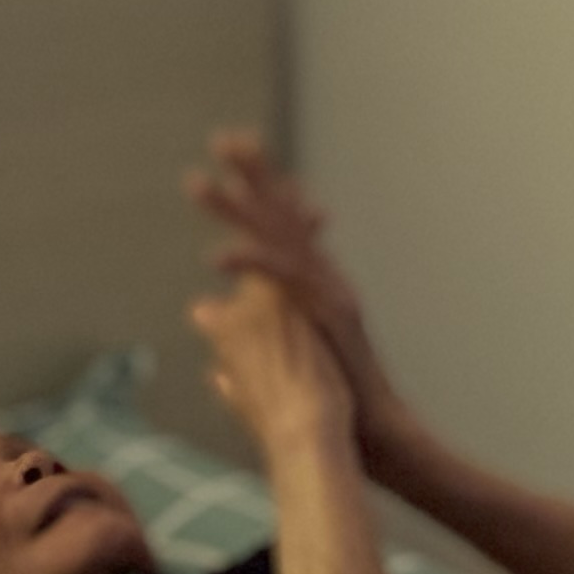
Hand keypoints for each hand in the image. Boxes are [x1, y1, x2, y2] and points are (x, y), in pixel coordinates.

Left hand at [186, 131, 414, 461]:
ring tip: (198, 185)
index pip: (283, 223)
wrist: (374, 433)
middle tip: (224, 139)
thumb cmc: (335, 401)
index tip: (233, 151)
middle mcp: (325, 276)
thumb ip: (238, 327)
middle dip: (254, 175)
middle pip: (284, 215)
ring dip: (237, 209)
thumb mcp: (280, 352)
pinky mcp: (330, 314)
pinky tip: (218, 258)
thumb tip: (200, 313)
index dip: (259, 186)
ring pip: (280, 238)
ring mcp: (330, 292)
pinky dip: (253, 267)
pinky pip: (287, 282)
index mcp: (313, 282)